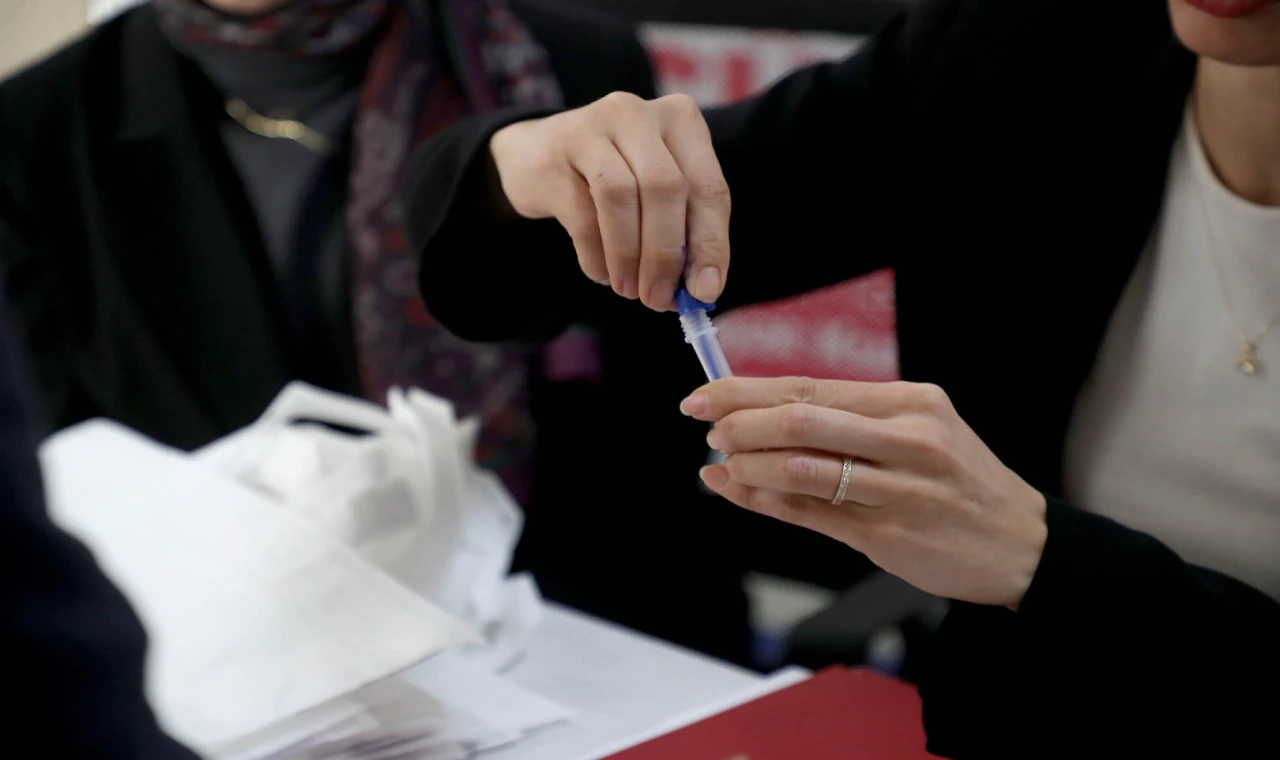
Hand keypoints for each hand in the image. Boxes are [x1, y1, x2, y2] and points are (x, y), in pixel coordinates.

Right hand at [488, 92, 730, 310]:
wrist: (536, 155)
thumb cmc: (613, 179)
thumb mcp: (656, 194)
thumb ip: (684, 233)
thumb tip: (700, 292)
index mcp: (681, 120)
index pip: (709, 188)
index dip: (711, 245)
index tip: (705, 292)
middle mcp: (638, 113)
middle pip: (667, 189)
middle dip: (666, 254)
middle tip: (658, 299)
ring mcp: (593, 127)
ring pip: (621, 197)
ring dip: (628, 256)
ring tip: (629, 290)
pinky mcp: (557, 154)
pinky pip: (583, 215)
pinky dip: (597, 256)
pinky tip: (603, 273)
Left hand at [683, 377, 1047, 608]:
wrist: (1021, 544)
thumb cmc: (956, 482)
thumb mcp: (918, 433)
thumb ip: (845, 422)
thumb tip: (756, 415)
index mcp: (911, 403)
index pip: (811, 386)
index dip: (747, 390)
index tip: (704, 395)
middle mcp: (907, 439)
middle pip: (802, 418)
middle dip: (739, 422)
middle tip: (705, 427)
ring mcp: (900, 488)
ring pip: (802, 468)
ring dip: (748, 465)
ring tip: (720, 463)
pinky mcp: (890, 535)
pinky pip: (812, 515)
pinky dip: (764, 501)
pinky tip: (736, 491)